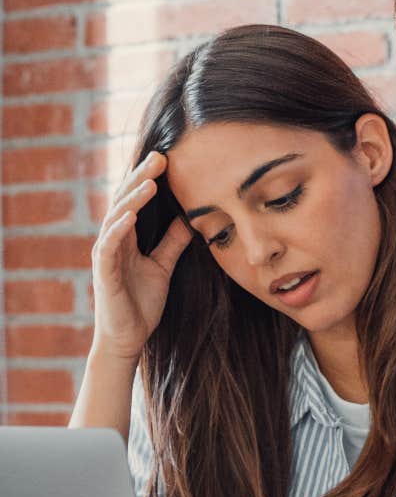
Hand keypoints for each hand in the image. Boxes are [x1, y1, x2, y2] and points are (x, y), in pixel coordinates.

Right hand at [90, 151, 192, 362]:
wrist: (127, 339)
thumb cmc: (141, 304)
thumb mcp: (163, 266)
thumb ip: (172, 242)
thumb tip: (190, 219)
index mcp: (127, 238)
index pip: (136, 201)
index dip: (148, 179)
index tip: (167, 159)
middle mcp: (113, 241)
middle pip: (125, 201)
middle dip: (141, 178)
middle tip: (159, 157)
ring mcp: (106, 255)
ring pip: (117, 218)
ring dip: (133, 199)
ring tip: (151, 181)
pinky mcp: (103, 273)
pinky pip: (108, 246)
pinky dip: (119, 229)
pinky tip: (131, 215)